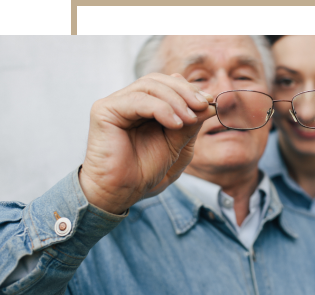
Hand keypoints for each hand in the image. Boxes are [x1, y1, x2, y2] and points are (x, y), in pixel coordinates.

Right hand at [79, 73, 215, 213]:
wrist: (122, 192)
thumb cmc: (145, 171)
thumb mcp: (177, 145)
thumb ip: (190, 123)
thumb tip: (209, 103)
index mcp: (144, 106)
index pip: (166, 84)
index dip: (189, 90)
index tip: (210, 101)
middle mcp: (128, 101)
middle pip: (158, 81)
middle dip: (185, 91)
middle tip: (203, 106)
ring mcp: (115, 104)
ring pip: (149, 85)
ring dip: (176, 100)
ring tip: (190, 118)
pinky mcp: (105, 110)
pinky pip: (138, 100)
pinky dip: (161, 108)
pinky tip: (175, 124)